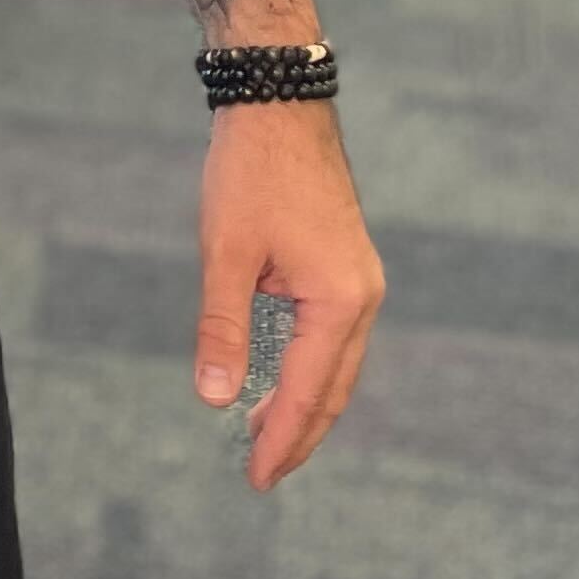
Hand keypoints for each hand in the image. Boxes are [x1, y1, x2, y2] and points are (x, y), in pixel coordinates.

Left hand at [193, 103, 382, 490]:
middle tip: (261, 473)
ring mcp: (360, 280)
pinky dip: (310, 367)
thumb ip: (222, 329)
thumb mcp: (225, 252)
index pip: (309, 393)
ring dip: (305, 403)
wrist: (278, 100)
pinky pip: (333, 336)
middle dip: (298, 434)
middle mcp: (362, 296)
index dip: (280, 440)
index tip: (254, 478)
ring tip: (265, 436)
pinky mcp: (346, 264)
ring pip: (337, 364)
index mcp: (339, 300)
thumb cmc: (250, 171)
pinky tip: (282, 379)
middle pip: (333, 388)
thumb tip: (215, 399)